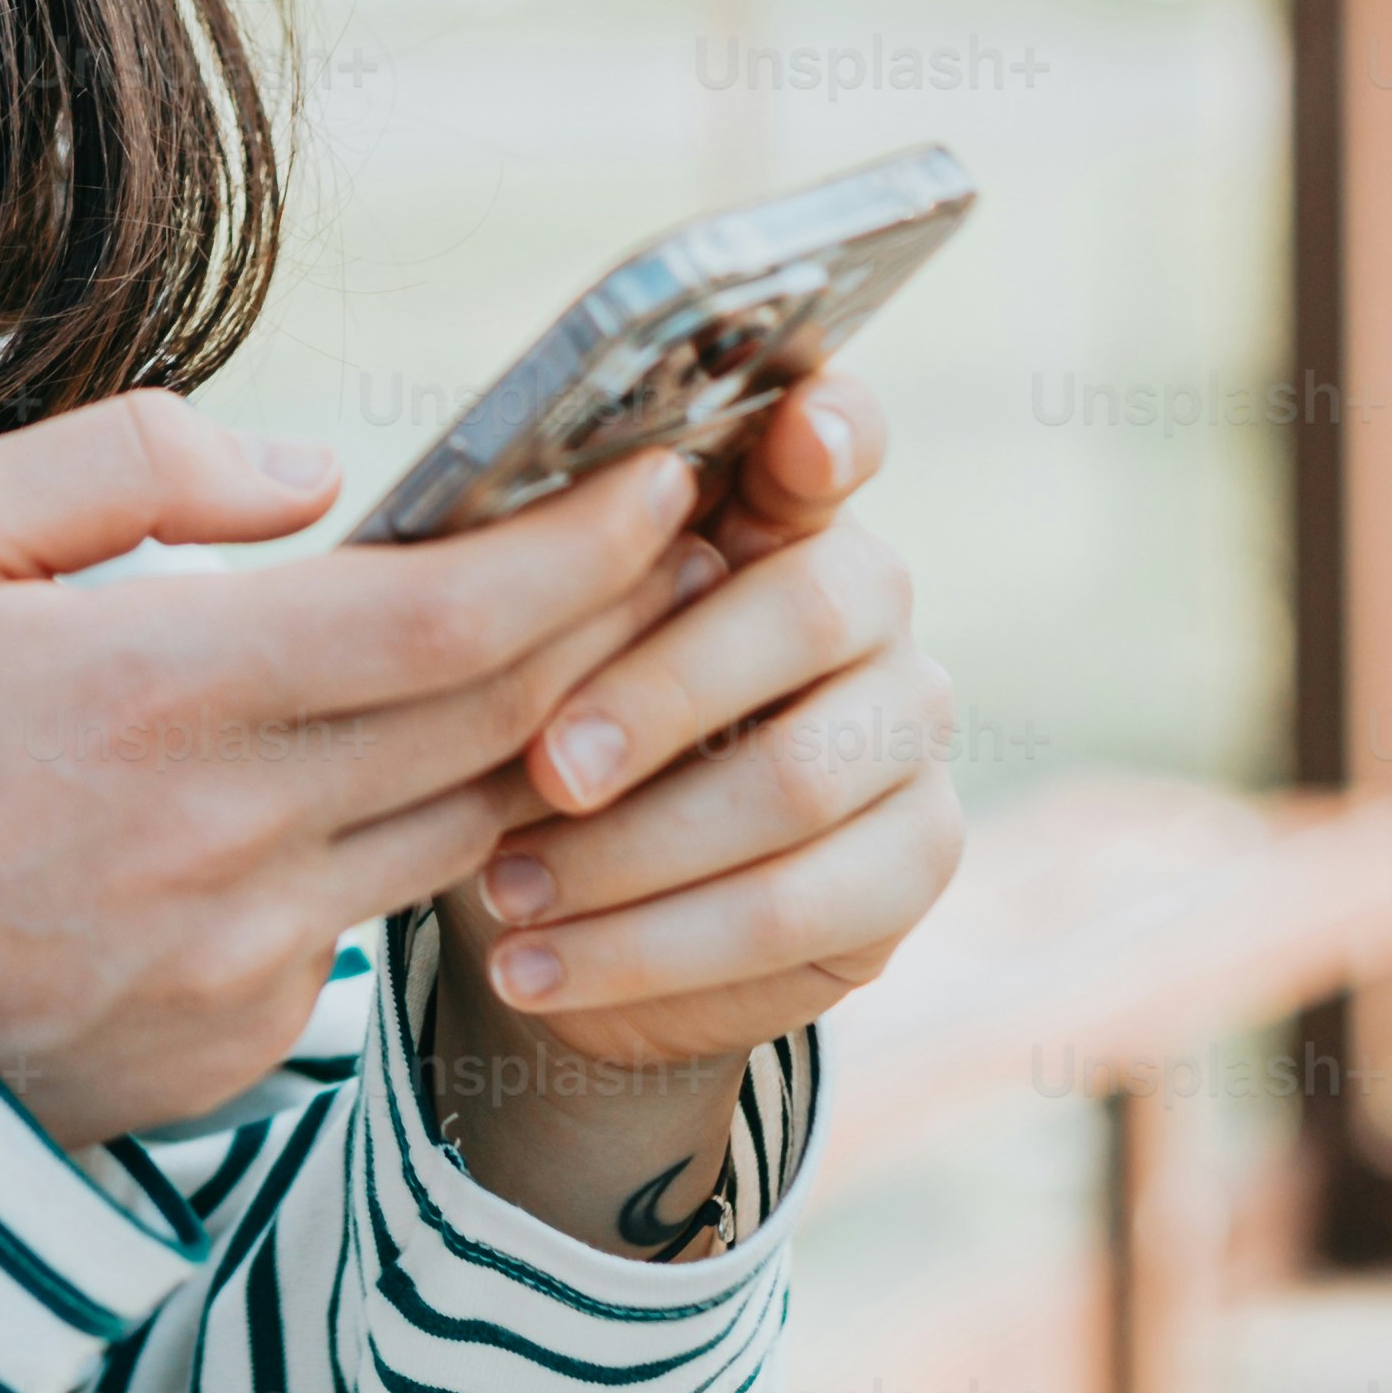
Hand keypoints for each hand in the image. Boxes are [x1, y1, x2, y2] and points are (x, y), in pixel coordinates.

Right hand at [0, 400, 707, 1146]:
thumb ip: (126, 465)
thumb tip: (315, 476)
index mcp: (163, 688)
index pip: (450, 615)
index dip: (582, 544)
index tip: (659, 478)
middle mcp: (233, 829)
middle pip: (505, 720)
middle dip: (623, 619)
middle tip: (693, 542)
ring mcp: (251, 950)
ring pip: (472, 827)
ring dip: (567, 735)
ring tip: (619, 646)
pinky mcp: (246, 1034)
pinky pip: (377, 921)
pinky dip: (430, 840)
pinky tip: (447, 776)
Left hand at [444, 379, 961, 1098]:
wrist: (583, 911)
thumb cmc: (535, 730)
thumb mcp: (513, 652)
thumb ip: (532, 587)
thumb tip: (474, 558)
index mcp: (773, 507)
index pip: (833, 433)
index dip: (830, 423)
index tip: (797, 428)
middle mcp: (869, 598)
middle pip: (804, 612)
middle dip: (655, 695)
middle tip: (541, 769)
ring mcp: (910, 726)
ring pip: (794, 783)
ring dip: (630, 850)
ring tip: (505, 892)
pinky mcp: (917, 858)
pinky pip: (793, 910)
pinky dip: (646, 949)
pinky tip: (538, 968)